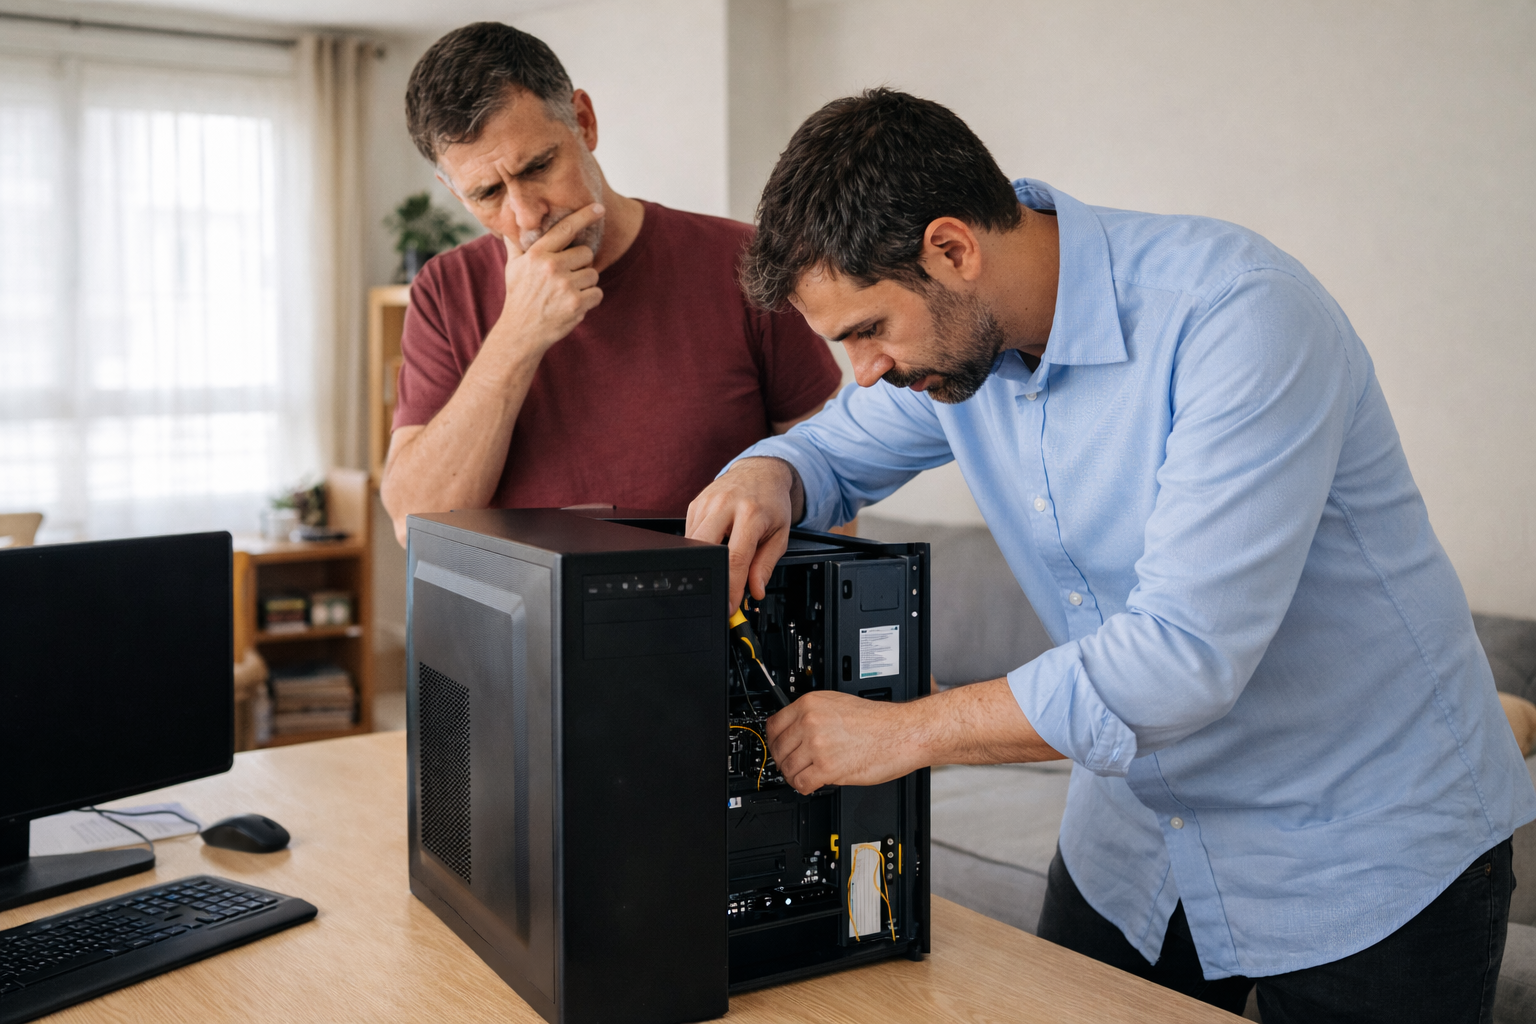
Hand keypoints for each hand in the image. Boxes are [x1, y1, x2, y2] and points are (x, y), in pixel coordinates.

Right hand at [494, 203, 605, 355]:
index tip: (599, 209)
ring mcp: (565, 286)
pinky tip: (574, 304)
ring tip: (568, 292)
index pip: (565, 229)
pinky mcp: (577, 304)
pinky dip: (590, 300)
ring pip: (594, 274)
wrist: (521, 331)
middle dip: (581, 264)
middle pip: (586, 253)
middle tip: (567, 276)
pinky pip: (598, 293)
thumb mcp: (513, 266)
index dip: (584, 216)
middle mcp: (551, 267)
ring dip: (586, 283)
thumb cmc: (519, 296)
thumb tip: (512, 220)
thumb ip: (517, 243)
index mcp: (537, 254)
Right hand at [685, 457, 803, 609]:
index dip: (730, 587)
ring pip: (692, 544)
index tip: (728, 606)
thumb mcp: (780, 535)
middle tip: (718, 595)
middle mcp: (725, 505)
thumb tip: (755, 591)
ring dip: (703, 562)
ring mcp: (706, 503)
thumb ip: (766, 565)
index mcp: (750, 514)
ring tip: (721, 564)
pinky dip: (699, 548)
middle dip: (708, 577)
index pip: (735, 558)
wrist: (761, 472)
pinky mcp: (694, 504)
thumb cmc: (772, 503)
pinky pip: (689, 534)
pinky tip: (714, 545)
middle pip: (704, 549)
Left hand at [765, 691, 924, 793]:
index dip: (773, 740)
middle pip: (778, 748)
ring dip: (793, 776)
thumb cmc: (879, 721)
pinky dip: (803, 787)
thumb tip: (796, 729)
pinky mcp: (827, 767)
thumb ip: (814, 714)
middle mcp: (810, 722)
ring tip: (804, 776)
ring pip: (788, 768)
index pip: (773, 724)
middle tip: (791, 766)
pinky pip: (801, 783)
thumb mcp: (838, 703)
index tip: (777, 747)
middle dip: (783, 761)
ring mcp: (817, 745)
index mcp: (810, 704)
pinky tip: (812, 784)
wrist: (901, 733)